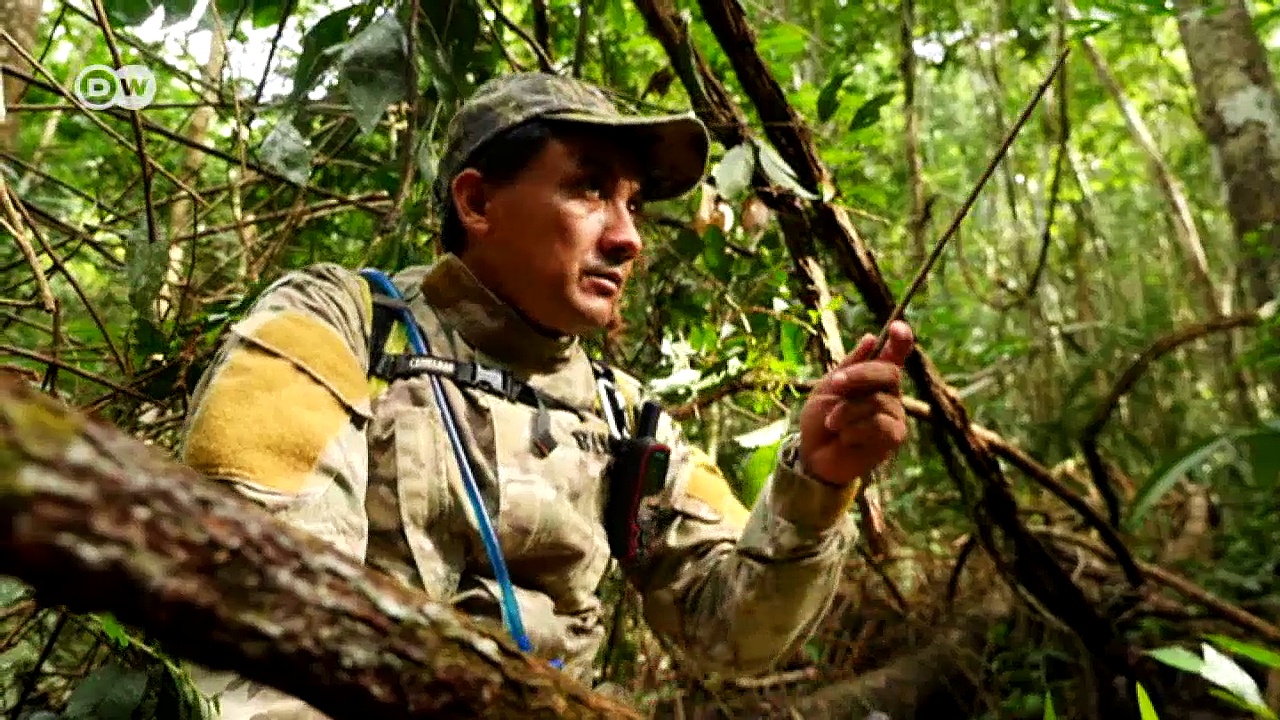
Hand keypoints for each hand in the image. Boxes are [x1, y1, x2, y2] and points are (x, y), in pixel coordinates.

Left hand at [797, 321, 914, 487]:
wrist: (812, 455)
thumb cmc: (820, 420)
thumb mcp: (828, 387)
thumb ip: (849, 366)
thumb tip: (871, 338)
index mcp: (875, 379)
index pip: (895, 355)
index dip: (900, 340)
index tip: (897, 326)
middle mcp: (890, 395)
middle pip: (889, 372)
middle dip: (859, 375)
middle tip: (835, 384)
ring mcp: (895, 416)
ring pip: (877, 401)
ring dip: (847, 411)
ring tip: (832, 423)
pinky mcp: (894, 438)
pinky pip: (878, 425)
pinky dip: (854, 429)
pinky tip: (845, 438)